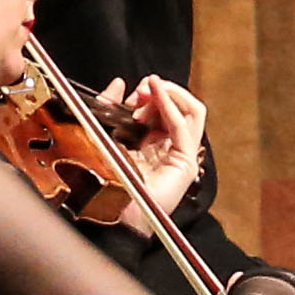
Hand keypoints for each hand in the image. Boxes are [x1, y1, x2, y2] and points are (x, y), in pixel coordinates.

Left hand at [102, 72, 211, 196]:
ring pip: (191, 112)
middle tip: (141, 89)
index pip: (162, 109)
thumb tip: (118, 84)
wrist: (107, 211)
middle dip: (159, 92)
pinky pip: (184, 125)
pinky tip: (156, 93)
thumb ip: (109, 107)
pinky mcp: (185, 163)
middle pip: (178, 108)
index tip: (133, 90)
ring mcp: (180, 157)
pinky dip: (170, 104)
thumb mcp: (102, 131)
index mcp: (150, 145)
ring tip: (149, 89)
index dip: (150, 94)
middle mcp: (168, 150)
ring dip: (170, 94)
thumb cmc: (103, 180)